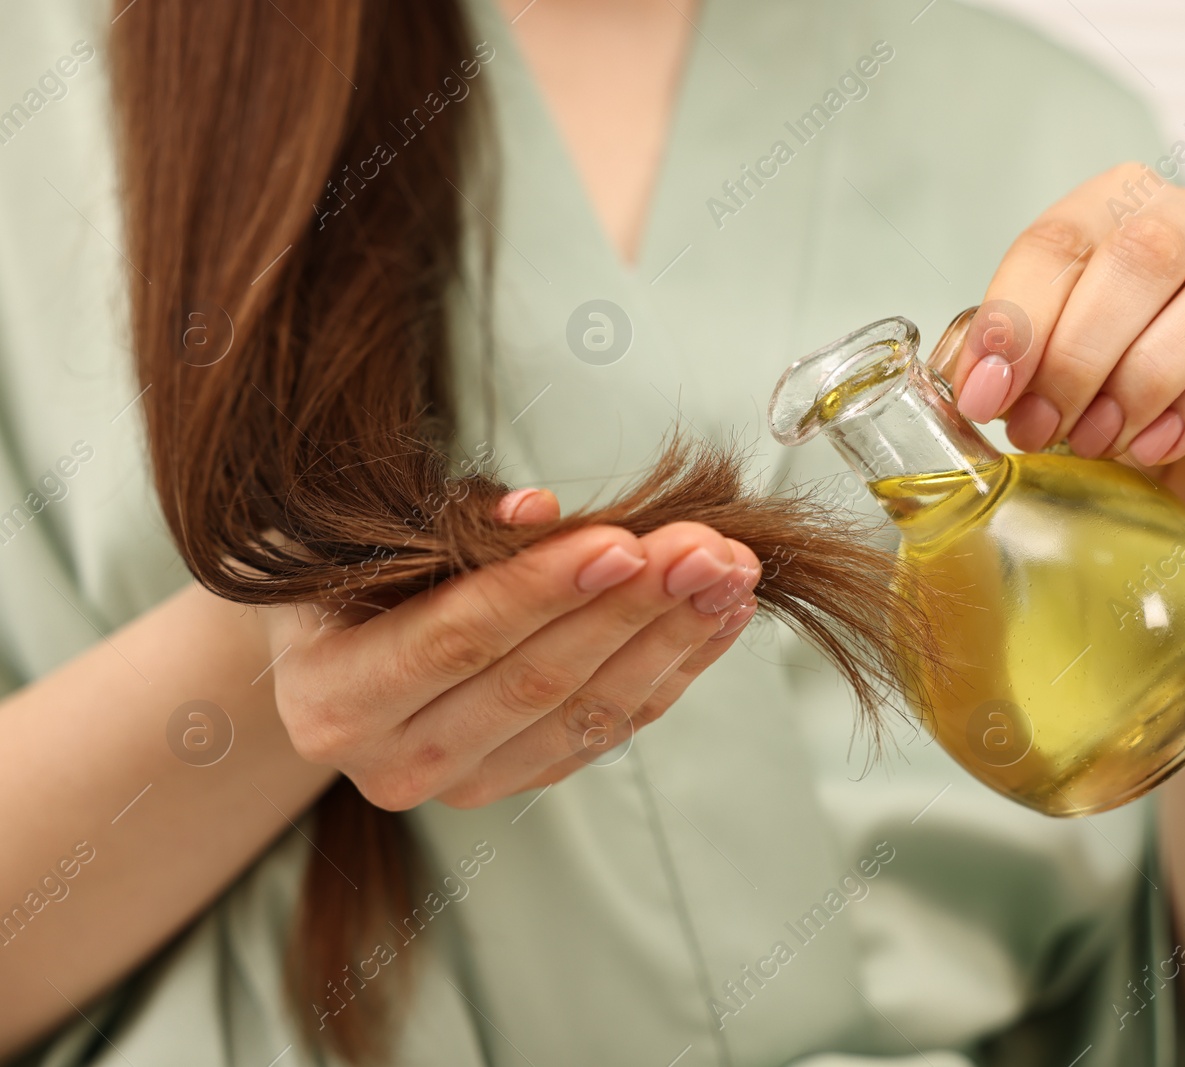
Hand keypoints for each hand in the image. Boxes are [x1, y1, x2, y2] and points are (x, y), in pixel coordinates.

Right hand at [263, 490, 759, 809]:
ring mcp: (467, 782)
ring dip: (672, 638)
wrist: (329, 657)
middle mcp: (397, 761)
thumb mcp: (359, 538)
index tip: (624, 543)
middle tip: (703, 551)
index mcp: (336, 698)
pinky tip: (720, 615)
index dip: (543, 592)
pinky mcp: (524, 779)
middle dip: (632, 609)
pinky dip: (675, 668)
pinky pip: (615, 726)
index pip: (455, 642)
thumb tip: (536, 513)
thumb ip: (445, 528)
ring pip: (590, 713)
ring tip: (731, 574)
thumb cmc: (344, 577)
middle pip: (537, 683)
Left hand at [946, 162, 1184, 526]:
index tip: (982, 395)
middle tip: (1040, 429)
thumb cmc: (1113, 400)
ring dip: (1145, 379)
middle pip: (1140, 255)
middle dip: (1077, 354)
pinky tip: (1155, 448)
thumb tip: (970, 378)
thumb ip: (1004, 359)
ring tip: (1099, 441)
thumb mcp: (1046, 372)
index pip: (1059, 240)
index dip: (1013, 320)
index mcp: (1119, 204)